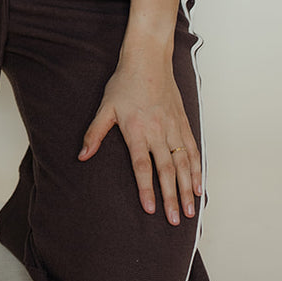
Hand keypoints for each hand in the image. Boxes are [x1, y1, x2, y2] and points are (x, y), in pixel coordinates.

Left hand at [78, 53, 201, 224]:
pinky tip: (199, 186)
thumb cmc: (124, 82)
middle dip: (170, 197)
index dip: (146, 188)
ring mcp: (173, 127)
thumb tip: (82, 156)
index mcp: (137, 130)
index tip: (150, 209)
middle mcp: (158, 131)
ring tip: (191, 211)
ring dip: (187, 188)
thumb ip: (95, 133)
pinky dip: (197, 169)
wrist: (148, 59)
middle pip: (166, 170)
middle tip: (175, 221)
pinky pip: (193, 150)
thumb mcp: (105, 107)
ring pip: (183, 163)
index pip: (142, 166)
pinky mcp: (183, 123)